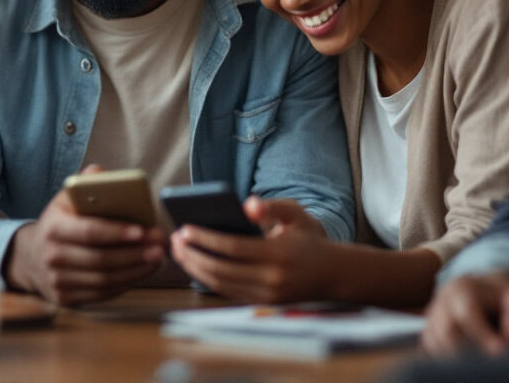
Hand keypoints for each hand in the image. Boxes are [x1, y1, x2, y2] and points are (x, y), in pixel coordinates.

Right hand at [4, 165, 162, 304]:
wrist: (31, 256)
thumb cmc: (59, 222)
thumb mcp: (65, 200)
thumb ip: (85, 184)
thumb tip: (101, 173)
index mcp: (53, 228)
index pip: (89, 232)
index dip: (117, 233)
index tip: (142, 230)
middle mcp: (52, 256)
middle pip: (100, 260)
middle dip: (134, 254)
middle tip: (159, 246)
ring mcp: (57, 281)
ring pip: (104, 280)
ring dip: (135, 271)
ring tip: (156, 258)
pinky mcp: (66, 298)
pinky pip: (102, 294)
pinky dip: (125, 284)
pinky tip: (140, 272)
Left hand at [169, 197, 332, 303]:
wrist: (334, 274)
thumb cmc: (310, 239)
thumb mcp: (297, 216)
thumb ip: (272, 206)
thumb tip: (246, 204)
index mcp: (278, 254)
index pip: (232, 247)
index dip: (205, 239)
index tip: (183, 229)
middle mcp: (272, 279)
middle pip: (221, 269)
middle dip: (193, 255)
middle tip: (174, 241)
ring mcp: (267, 295)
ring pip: (221, 284)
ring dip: (195, 269)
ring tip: (179, 252)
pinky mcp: (264, 303)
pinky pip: (229, 292)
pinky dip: (208, 279)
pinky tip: (195, 264)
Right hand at [421, 272, 508, 355]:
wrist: (486, 291)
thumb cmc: (504, 298)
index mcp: (463, 288)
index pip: (466, 313)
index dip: (482, 335)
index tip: (501, 351)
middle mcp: (442, 300)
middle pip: (446, 332)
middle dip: (467, 351)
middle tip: (489, 363)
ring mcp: (433, 316)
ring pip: (436, 343)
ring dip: (456, 357)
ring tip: (480, 362)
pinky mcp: (430, 330)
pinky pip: (432, 349)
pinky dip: (447, 358)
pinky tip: (466, 361)